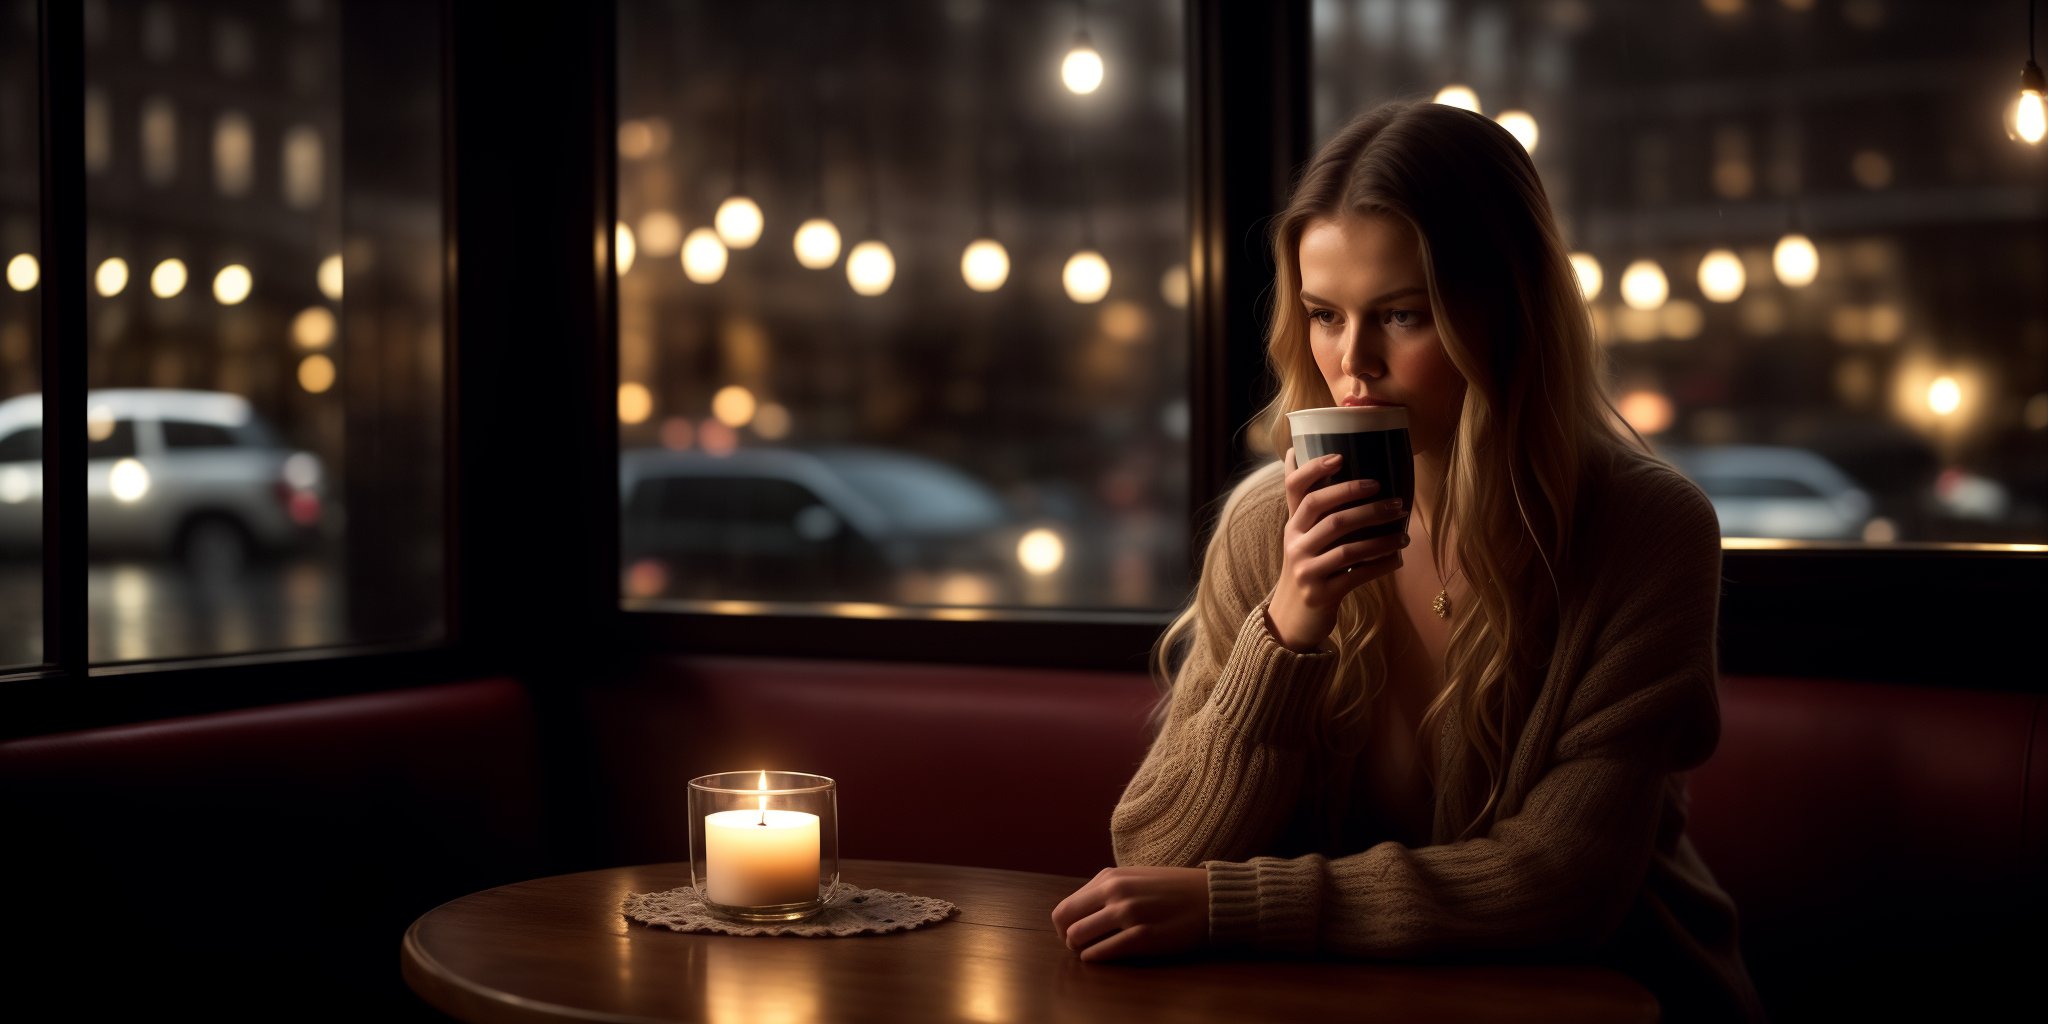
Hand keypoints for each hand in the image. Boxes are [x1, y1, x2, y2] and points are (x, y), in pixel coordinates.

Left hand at [1051, 866, 1208, 961]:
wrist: (1210, 897)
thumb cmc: (1172, 890)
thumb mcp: (1134, 877)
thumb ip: (1106, 891)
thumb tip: (1078, 914)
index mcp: (1109, 877)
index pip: (1065, 907)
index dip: (1065, 927)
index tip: (1075, 935)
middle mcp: (1115, 892)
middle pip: (1065, 923)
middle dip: (1068, 940)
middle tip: (1081, 947)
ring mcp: (1128, 914)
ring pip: (1079, 937)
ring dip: (1081, 950)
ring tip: (1095, 952)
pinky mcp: (1142, 936)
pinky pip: (1103, 952)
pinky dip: (1096, 958)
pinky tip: (1105, 957)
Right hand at [1265, 447, 1408, 651]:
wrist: (1292, 618)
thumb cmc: (1308, 567)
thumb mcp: (1302, 536)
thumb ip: (1308, 504)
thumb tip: (1298, 450)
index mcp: (1292, 524)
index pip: (1295, 488)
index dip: (1314, 469)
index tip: (1341, 456)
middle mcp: (1295, 543)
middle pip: (1329, 515)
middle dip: (1365, 504)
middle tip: (1395, 499)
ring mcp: (1306, 570)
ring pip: (1347, 548)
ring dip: (1381, 539)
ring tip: (1404, 534)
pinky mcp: (1320, 594)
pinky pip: (1356, 577)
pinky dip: (1380, 566)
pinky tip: (1397, 559)